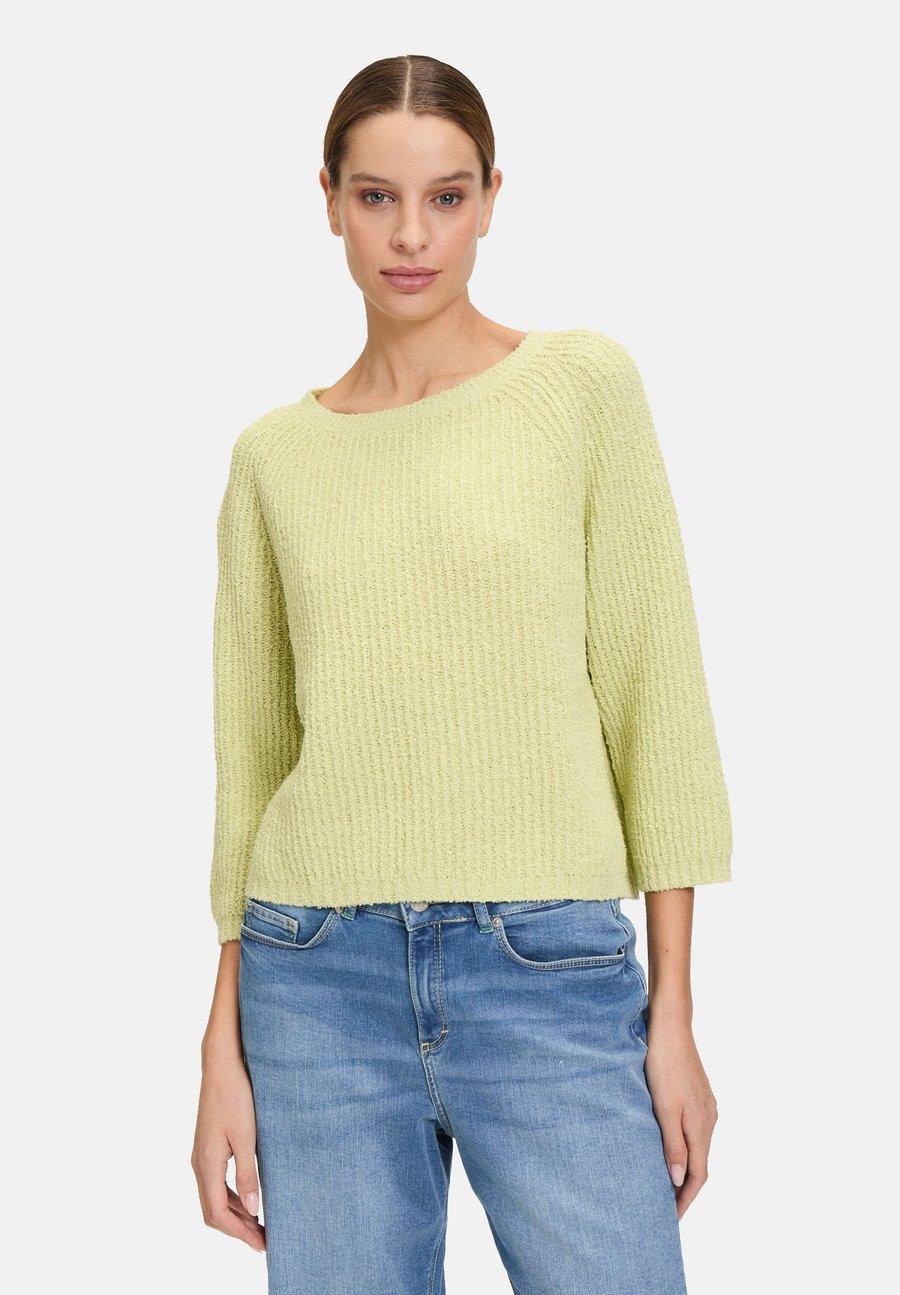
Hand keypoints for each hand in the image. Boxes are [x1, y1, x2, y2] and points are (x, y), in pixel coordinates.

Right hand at [191, 1045, 265, 1252]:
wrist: (222, 1063)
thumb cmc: (236, 1095)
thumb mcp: (246, 1136)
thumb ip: (248, 1173)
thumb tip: (252, 1208)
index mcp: (207, 1164)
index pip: (218, 1213)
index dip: (240, 1233)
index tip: (262, 1244)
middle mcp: (199, 1163)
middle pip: (213, 1211)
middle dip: (237, 1229)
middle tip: (263, 1240)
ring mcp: (202, 1154)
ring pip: (213, 1197)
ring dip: (235, 1214)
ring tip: (259, 1224)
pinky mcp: (208, 1145)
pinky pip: (216, 1182)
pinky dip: (230, 1197)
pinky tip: (249, 1198)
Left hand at [644, 1012, 718, 1219]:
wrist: (671, 1028)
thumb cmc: (663, 1065)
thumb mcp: (664, 1107)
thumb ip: (673, 1144)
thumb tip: (679, 1180)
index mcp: (701, 1126)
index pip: (698, 1175)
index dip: (685, 1199)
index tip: (671, 1219)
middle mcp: (709, 1120)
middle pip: (700, 1164)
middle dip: (685, 1189)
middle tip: (666, 1208)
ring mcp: (705, 1107)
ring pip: (697, 1148)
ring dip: (684, 1168)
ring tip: (664, 1183)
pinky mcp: (698, 1096)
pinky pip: (694, 1132)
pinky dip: (684, 1148)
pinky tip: (669, 1148)